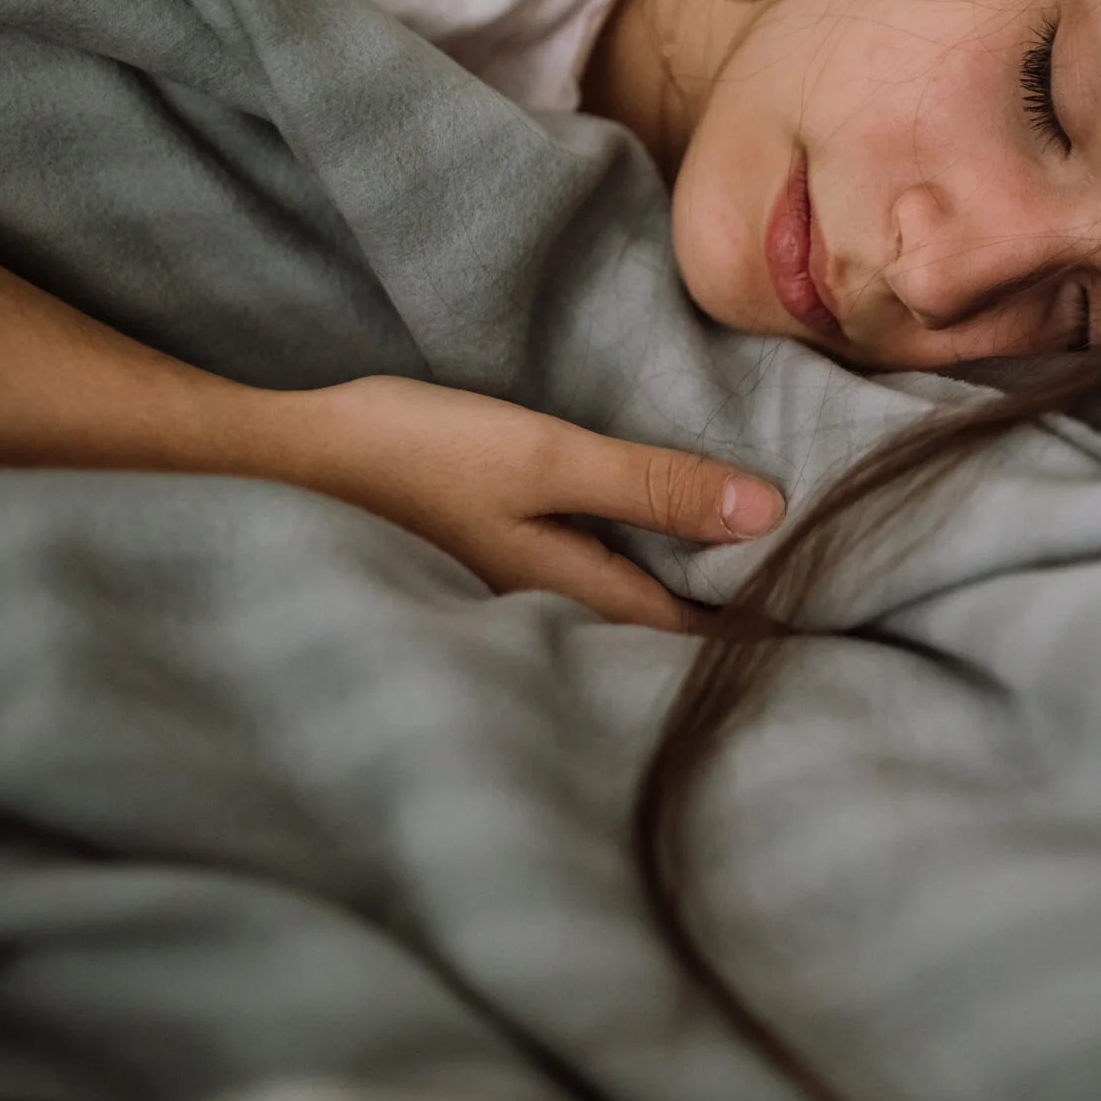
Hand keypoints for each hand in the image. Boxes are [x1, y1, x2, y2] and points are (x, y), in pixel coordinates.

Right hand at [271, 376, 781, 631]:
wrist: (267, 466)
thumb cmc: (405, 459)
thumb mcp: (541, 458)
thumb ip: (650, 485)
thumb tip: (768, 514)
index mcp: (570, 599)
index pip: (690, 638)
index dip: (758, 637)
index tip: (833, 636)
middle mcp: (543, 618)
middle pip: (652, 642)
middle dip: (721, 642)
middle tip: (810, 638)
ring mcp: (505, 602)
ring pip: (610, 622)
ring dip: (670, 616)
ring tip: (744, 607)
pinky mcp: (476, 574)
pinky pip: (569, 593)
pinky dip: (617, 587)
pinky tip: (633, 567)